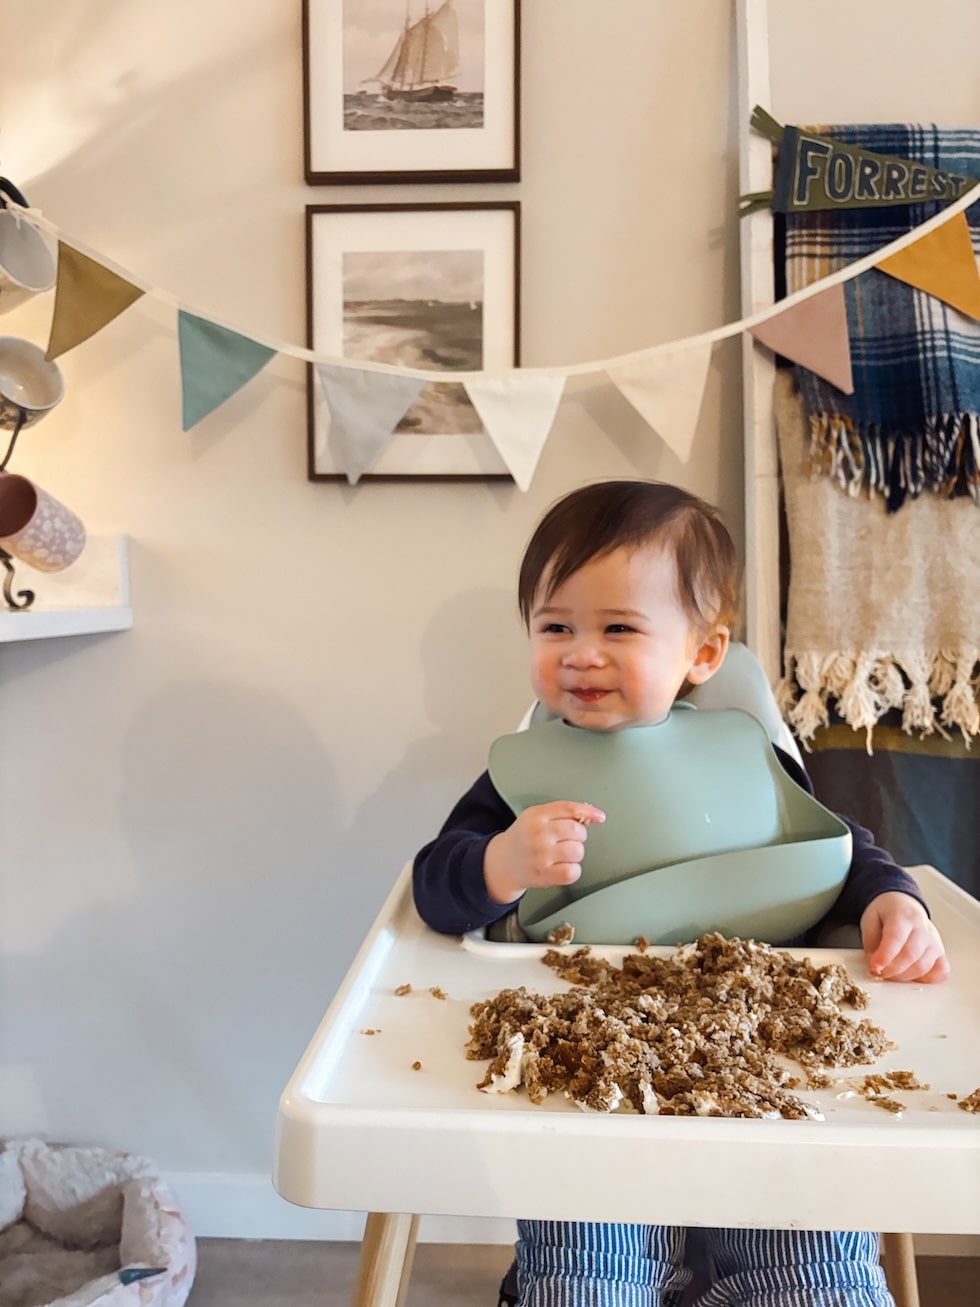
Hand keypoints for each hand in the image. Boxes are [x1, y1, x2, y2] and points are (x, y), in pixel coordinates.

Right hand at [484, 801, 605, 905]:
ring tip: (563, 854)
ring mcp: (540, 855)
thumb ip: (563, 813)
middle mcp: (538, 834)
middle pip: (577, 830)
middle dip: (579, 835)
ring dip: (575, 853)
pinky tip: (564, 867)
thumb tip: (594, 815)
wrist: (504, 863)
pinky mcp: (544, 875)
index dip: (588, 812)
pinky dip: (573, 870)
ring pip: (577, 851)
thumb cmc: (525, 837)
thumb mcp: (537, 817)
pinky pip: (572, 872)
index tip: (600, 817)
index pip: (569, 809)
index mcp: (536, 816)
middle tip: (568, 839)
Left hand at [860, 892, 949, 982]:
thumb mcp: (870, 920)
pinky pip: (942, 971)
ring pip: (924, 966)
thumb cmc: (887, 914)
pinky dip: (927, 979)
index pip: (896, 937)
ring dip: (904, 976)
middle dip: (892, 969)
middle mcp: (922, 928)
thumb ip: (870, 942)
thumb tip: (875, 967)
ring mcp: (934, 941)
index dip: (885, 955)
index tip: (874, 967)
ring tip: (890, 974)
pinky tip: (912, 976)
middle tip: (879, 972)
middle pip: (911, 954)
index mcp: (903, 915)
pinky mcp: (941, 953)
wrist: (904, 906)